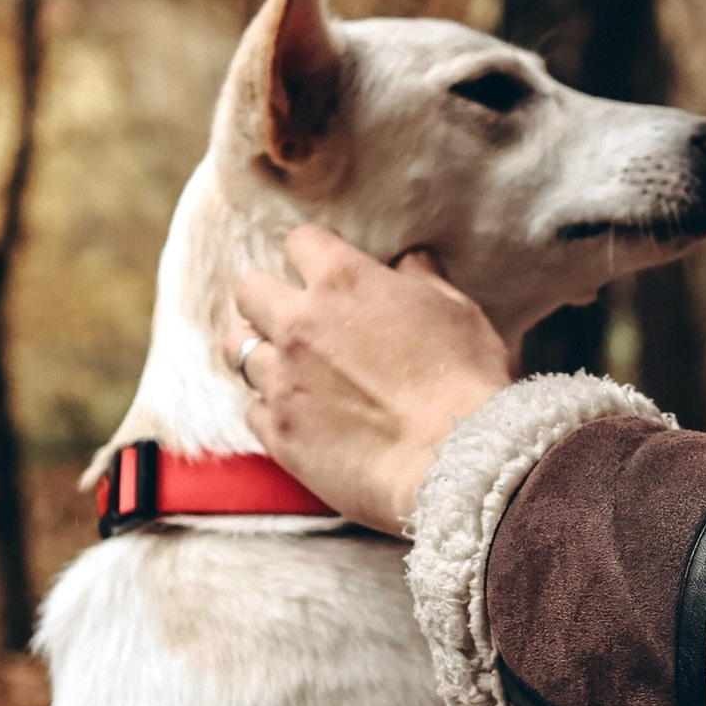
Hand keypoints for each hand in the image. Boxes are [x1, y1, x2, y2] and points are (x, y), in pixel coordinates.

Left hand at [229, 230, 508, 532]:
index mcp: (343, 283)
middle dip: (267, 297)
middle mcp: (299, 324)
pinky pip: (252, 410)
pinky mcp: (280, 434)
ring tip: (287, 367)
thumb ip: (423, 280)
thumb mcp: (458, 313)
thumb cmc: (467, 383)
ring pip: (238, 350)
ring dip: (262, 353)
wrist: (456, 463)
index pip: (301, 241)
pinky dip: (271, 409)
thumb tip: (409, 261)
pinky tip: (300, 415)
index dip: (314, 253)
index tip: (325, 269)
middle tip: (293, 316)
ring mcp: (282, 381)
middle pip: (249, 290)